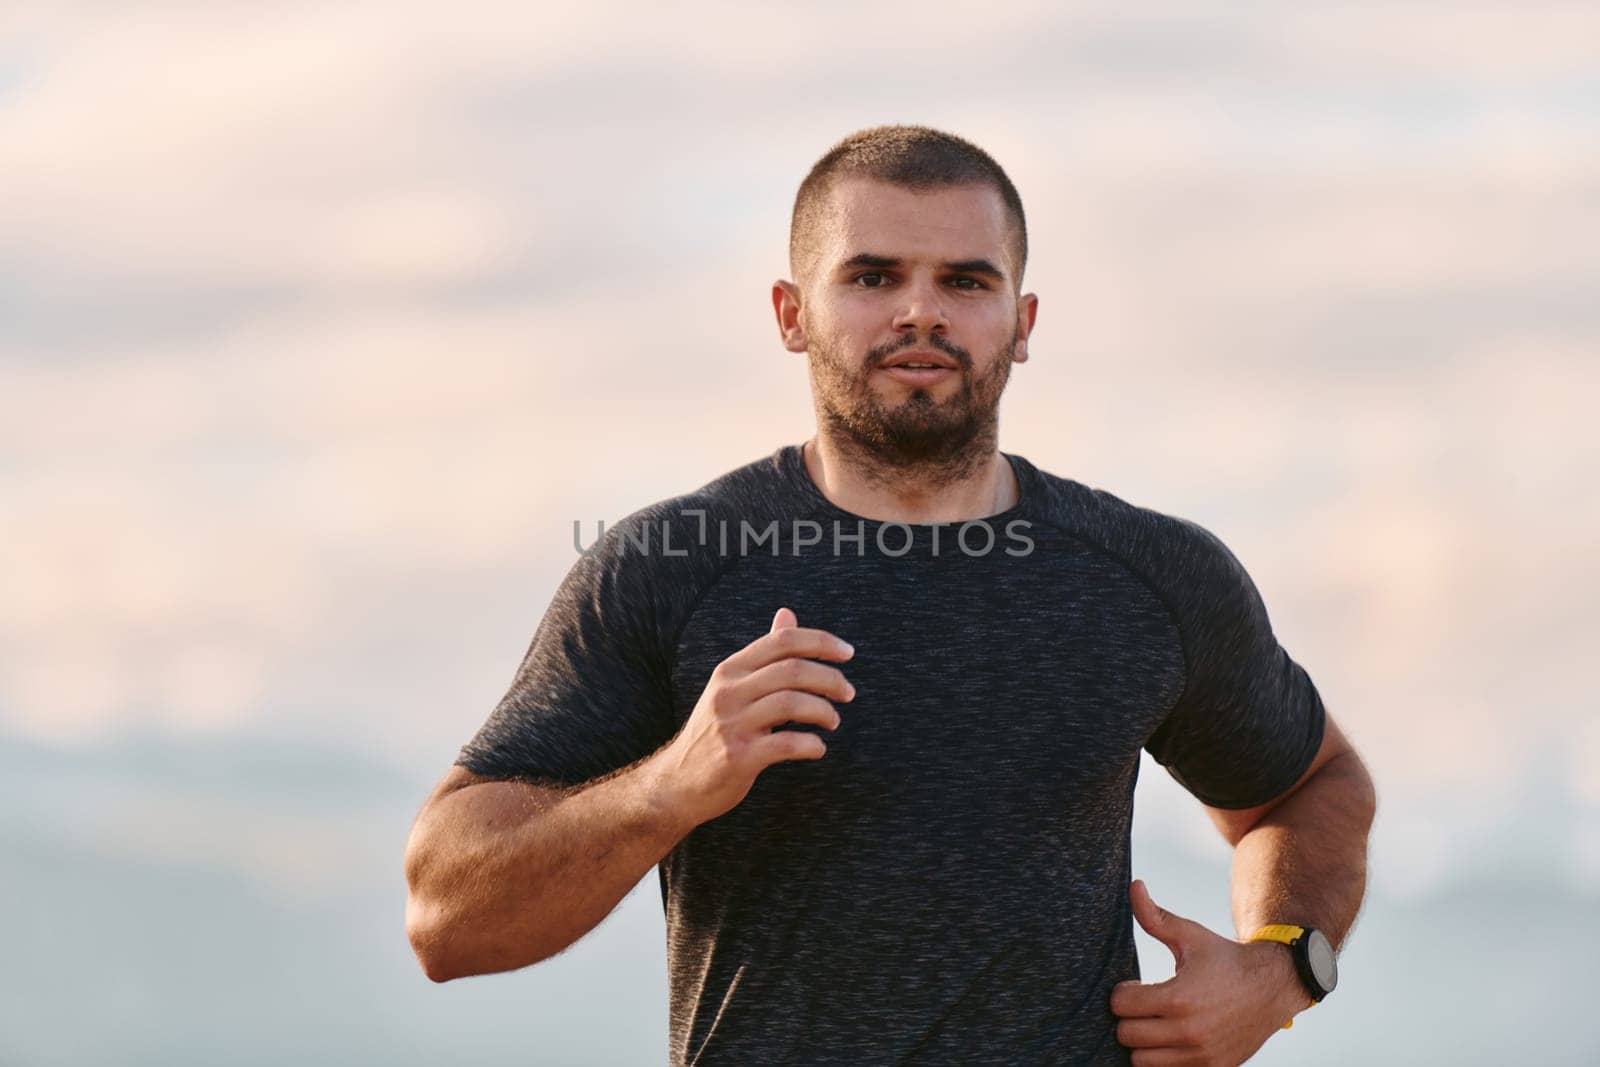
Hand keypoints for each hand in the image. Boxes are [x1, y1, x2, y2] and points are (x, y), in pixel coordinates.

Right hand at [650, 607, 854, 827]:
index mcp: (730, 670)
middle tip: (848, 693)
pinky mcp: (738, 757)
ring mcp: (732, 724)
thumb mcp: (733, 688)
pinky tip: (818, 748)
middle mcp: (729, 692)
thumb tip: (787, 613)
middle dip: (830, 679)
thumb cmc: (715, 732)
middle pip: (792, 670)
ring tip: (833, 721)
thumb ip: (763, 655)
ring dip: (824, 711)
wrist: (678, 783)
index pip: (782, 641)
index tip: (848, 653)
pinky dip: (811, 745)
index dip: (820, 642)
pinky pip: (787, 744)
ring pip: (792, 703)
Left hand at [1109, 879, 1312, 1065]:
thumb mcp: (1191, 935)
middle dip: (1129, 1018)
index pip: (1121, 1005)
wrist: (1272, 987)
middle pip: (1126, 1035)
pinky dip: (1162, 1060)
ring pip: (1141, 1061)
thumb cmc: (1225, 959)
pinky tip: (1170, 1040)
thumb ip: (1156, 917)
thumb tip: (1134, 887)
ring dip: (1143, 1043)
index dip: (1122, 993)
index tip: (1135, 987)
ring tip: (1155, 1024)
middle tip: (1144, 1006)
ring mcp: (1201, 1056)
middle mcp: (1189, 1032)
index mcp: (1179, 998)